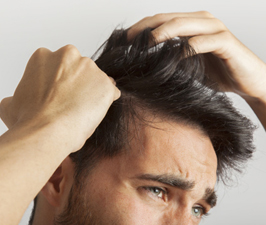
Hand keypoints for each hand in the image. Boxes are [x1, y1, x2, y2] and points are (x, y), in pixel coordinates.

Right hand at [0, 45, 119, 151]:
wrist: (47, 130)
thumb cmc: (30, 119)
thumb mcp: (12, 104)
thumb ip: (17, 96)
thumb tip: (14, 101)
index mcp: (44, 56)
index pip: (60, 66)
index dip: (60, 83)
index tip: (59, 95)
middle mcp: (69, 55)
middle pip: (79, 70)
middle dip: (77, 84)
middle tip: (71, 103)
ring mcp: (90, 68)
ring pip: (95, 80)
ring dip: (92, 93)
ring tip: (82, 111)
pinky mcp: (106, 84)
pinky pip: (110, 92)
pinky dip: (106, 101)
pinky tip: (95, 113)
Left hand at [128, 11, 265, 99]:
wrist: (247, 81)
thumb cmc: (217, 72)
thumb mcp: (189, 64)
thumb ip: (172, 57)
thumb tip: (147, 61)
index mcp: (192, 25)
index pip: (162, 20)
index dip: (142, 27)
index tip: (125, 40)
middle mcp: (203, 22)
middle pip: (169, 18)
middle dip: (146, 27)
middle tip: (129, 39)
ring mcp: (216, 30)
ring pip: (185, 24)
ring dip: (164, 32)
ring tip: (147, 42)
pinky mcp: (227, 42)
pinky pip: (205, 42)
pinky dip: (189, 48)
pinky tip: (176, 56)